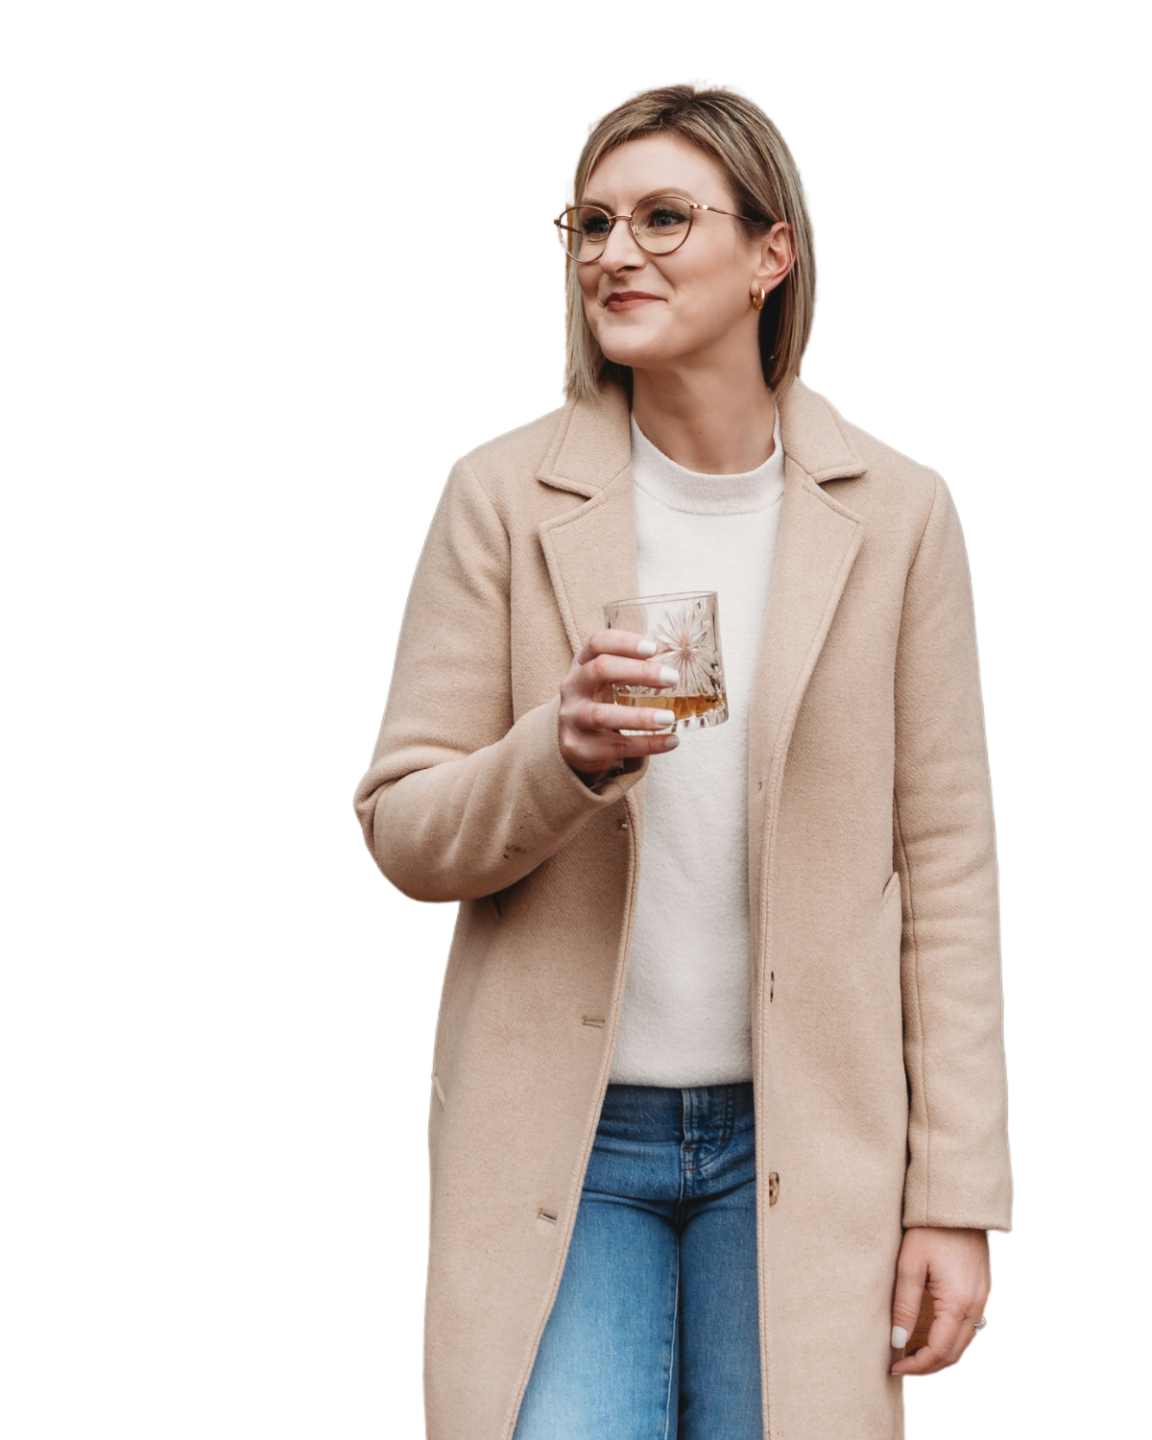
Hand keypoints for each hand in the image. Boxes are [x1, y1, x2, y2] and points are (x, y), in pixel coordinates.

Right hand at [559, 631, 680, 778]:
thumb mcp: (608, 680)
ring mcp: (572, 718)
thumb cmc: (599, 702)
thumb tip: (672, 654)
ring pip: (603, 715)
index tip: (653, 648)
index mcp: (581, 664)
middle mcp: (572, 688)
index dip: (624, 642)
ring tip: (669, 718)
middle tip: (672, 678)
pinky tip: (671, 742)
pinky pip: (616, 747)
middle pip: (601, 670)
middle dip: (640, 672)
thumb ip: (634, 666)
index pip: (597, 643)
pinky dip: (647, 745)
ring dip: (640, 716)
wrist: (573, 744)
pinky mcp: (579, 747)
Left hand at [890, 1227, 992, 1378]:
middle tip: (902, 1368)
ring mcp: (983, 1300)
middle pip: (955, 1354)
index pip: (940, 1351)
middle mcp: (977, 1307)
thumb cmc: (930, 1230)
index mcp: (958, 1303)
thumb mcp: (910, 1265)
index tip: (895, 1368)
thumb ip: (905, 1306)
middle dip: (929, 1367)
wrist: (958, 1205)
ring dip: (941, 1356)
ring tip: (912, 1356)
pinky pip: (970, 1329)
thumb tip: (898, 1342)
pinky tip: (931, 1337)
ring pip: (965, 1344)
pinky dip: (952, 1341)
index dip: (917, 1366)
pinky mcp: (982, 1292)